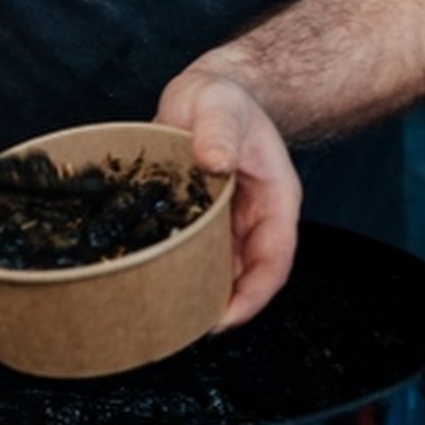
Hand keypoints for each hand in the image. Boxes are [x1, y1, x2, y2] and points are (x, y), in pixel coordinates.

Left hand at [155, 69, 301, 329]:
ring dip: (198, 297)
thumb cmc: (220, 99)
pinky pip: (194, 258)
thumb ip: (219, 129)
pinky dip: (178, 275)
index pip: (275, 260)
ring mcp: (229, 225)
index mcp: (275, 200)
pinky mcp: (201, 223)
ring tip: (163, 318)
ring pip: (221, 274)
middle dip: (222, 309)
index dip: (253, 295)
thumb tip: (216, 161)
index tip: (223, 319)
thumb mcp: (220, 106)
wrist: (206, 94)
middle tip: (182, 329)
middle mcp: (255, 219)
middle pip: (248, 278)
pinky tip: (150, 286)